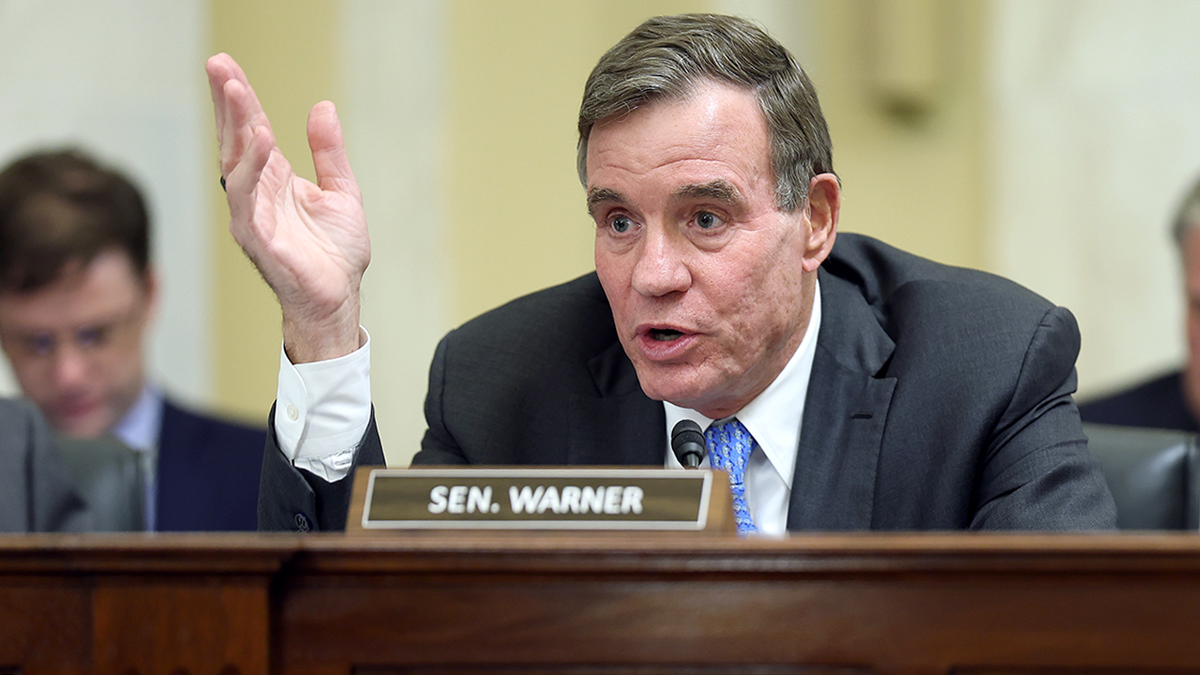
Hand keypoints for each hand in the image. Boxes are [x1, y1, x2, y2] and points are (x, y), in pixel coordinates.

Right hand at [206, 53, 369, 362]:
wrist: (339, 299)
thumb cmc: (335, 253)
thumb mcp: (341, 191)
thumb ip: (329, 152)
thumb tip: (322, 107)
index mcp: (274, 180)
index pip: (251, 132)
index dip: (239, 100)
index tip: (227, 66)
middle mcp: (256, 194)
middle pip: (236, 141)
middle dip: (228, 103)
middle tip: (219, 65)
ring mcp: (252, 216)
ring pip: (237, 165)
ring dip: (238, 128)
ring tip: (240, 94)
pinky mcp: (258, 239)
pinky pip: (249, 200)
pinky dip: (252, 170)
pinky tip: (261, 142)